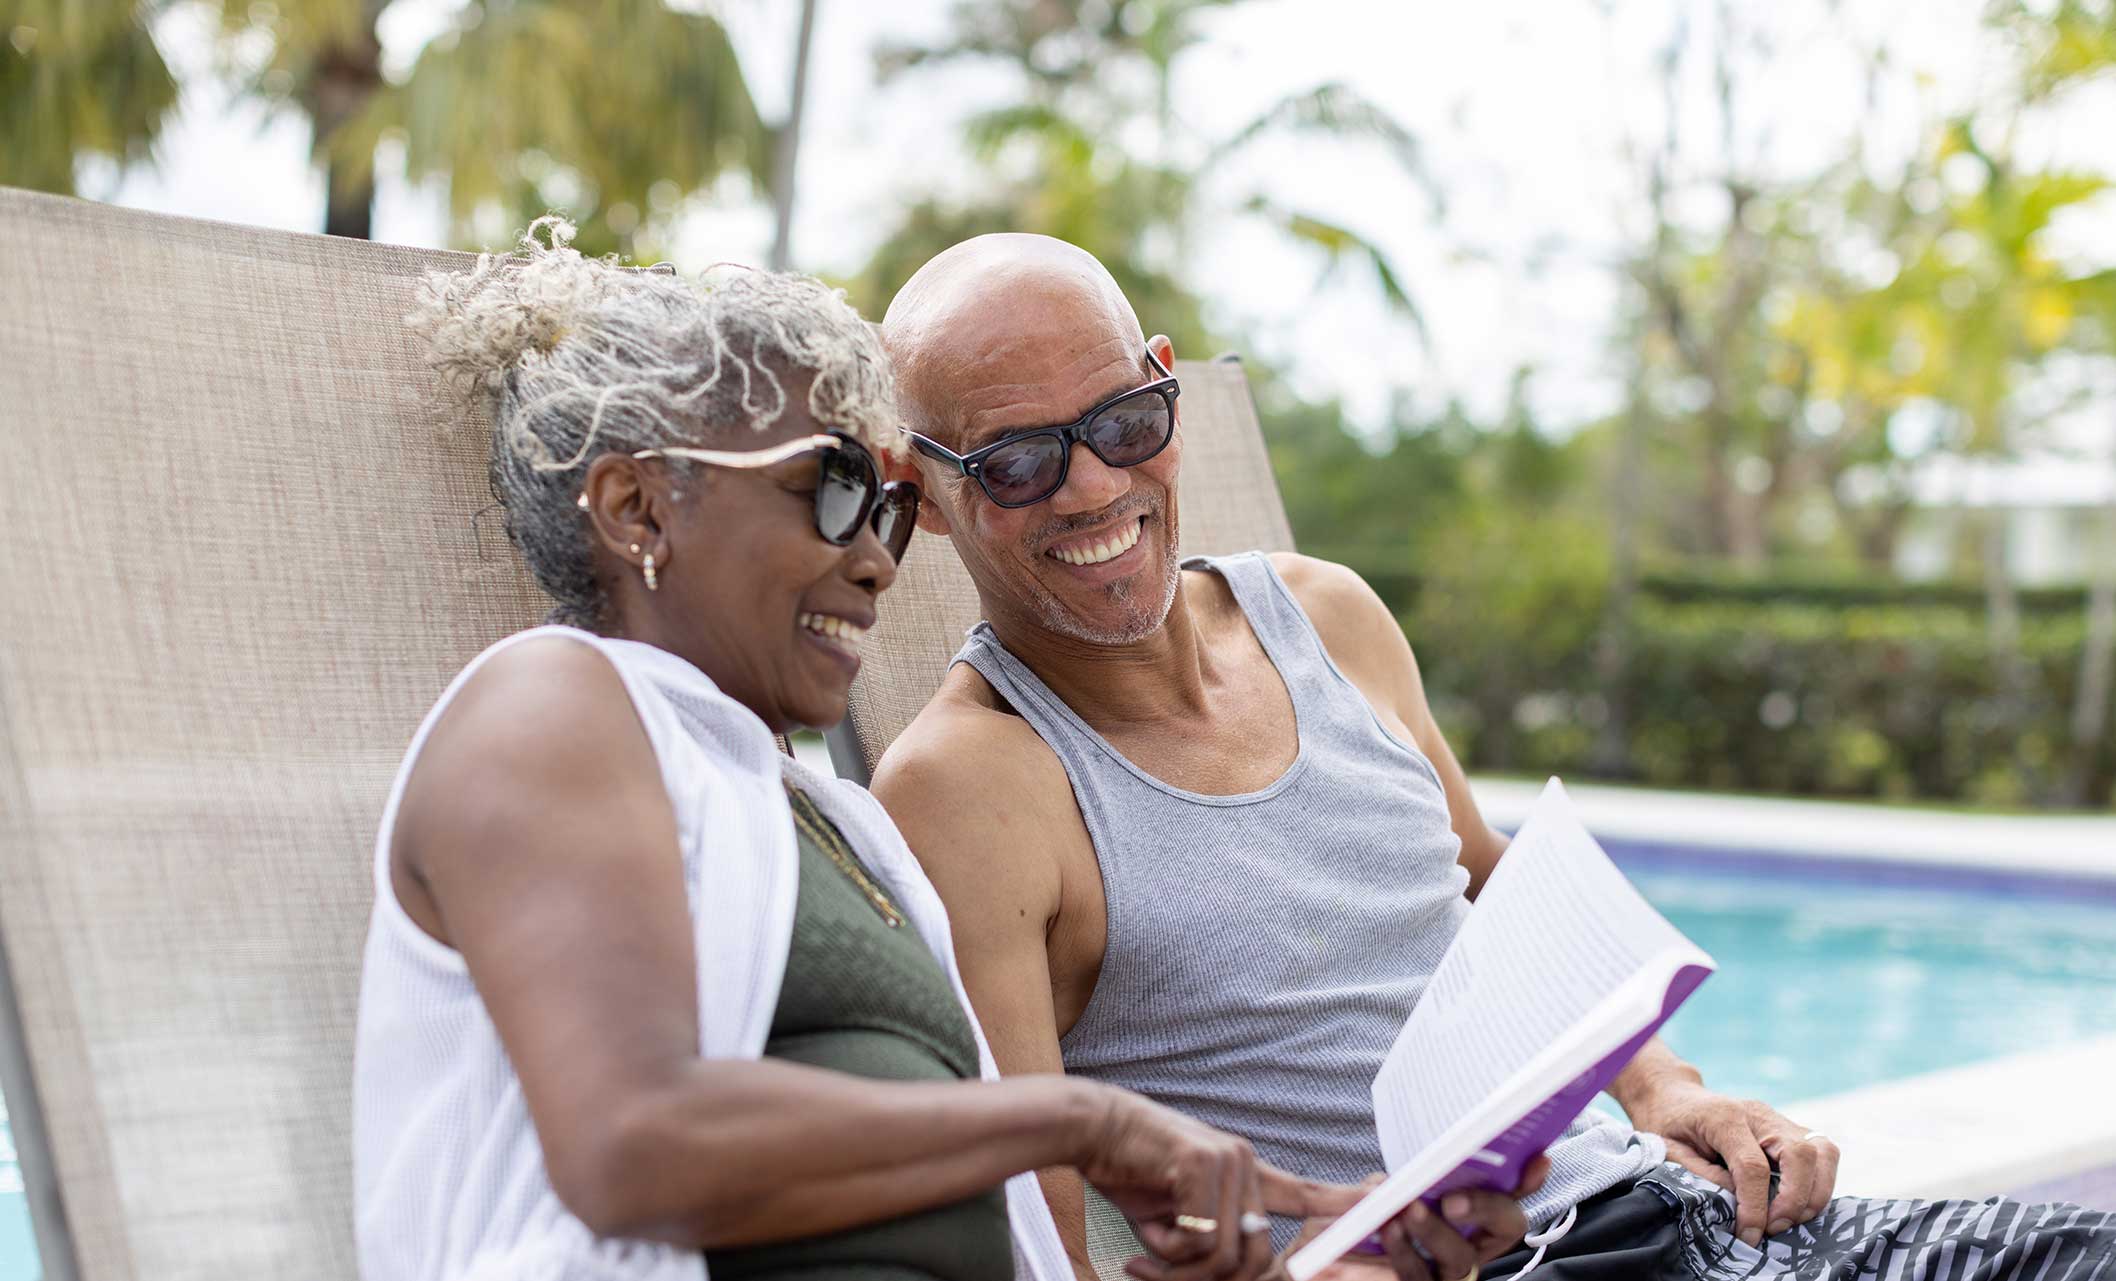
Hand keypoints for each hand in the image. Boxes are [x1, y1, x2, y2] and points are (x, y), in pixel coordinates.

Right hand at [1071, 1084, 1360, 1280]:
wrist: (1089, 1128)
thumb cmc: (1129, 1173)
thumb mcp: (1175, 1219)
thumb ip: (1208, 1242)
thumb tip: (1232, 1274)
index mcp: (1245, 1172)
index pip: (1306, 1192)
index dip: (1345, 1207)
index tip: (1386, 1200)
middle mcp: (1245, 1162)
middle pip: (1254, 1258)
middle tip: (1156, 1278)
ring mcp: (1227, 1159)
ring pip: (1226, 1256)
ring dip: (1181, 1270)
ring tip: (1147, 1256)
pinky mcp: (1202, 1162)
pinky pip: (1200, 1240)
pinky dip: (1167, 1252)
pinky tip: (1143, 1234)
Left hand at [1282, 1156, 1549, 1280]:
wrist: (1324, 1267)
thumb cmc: (1355, 1228)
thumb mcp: (1371, 1197)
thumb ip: (1388, 1184)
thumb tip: (1393, 1181)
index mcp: (1469, 1219)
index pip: (1508, 1195)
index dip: (1528, 1180)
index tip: (1538, 1159)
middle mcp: (1470, 1248)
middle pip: (1506, 1227)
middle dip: (1486, 1206)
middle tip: (1452, 1198)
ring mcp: (1448, 1275)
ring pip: (1461, 1259)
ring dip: (1436, 1232)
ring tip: (1407, 1212)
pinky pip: (1420, 1277)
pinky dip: (1404, 1253)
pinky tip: (1388, 1231)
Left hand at [1625, 1080, 1838, 1244]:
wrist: (1675, 1098)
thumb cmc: (1669, 1125)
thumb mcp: (1669, 1152)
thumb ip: (1701, 1177)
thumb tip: (1736, 1204)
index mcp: (1724, 1116)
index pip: (1752, 1166)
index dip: (1755, 1207)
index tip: (1748, 1235)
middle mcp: (1759, 1114)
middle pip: (1801, 1153)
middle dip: (1795, 1199)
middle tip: (1774, 1227)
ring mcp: (1779, 1119)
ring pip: (1823, 1150)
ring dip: (1816, 1192)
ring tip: (1790, 1218)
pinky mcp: (1791, 1130)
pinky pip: (1823, 1154)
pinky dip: (1819, 1183)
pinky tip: (1797, 1204)